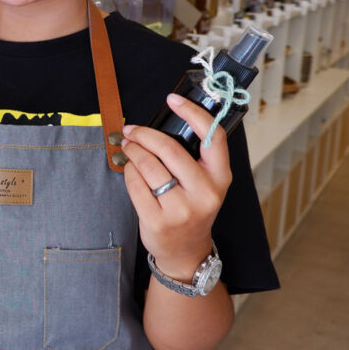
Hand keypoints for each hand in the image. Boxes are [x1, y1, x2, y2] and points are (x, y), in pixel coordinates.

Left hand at [120, 93, 231, 280]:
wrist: (185, 251)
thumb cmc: (192, 207)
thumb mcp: (204, 182)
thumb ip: (193, 156)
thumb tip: (166, 121)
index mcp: (220, 178)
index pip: (212, 137)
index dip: (193, 113)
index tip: (173, 99)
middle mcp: (205, 193)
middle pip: (170, 149)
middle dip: (145, 135)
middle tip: (132, 130)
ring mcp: (181, 209)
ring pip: (149, 166)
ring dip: (133, 151)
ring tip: (128, 146)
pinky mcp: (157, 220)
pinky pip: (136, 184)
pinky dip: (129, 172)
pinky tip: (130, 169)